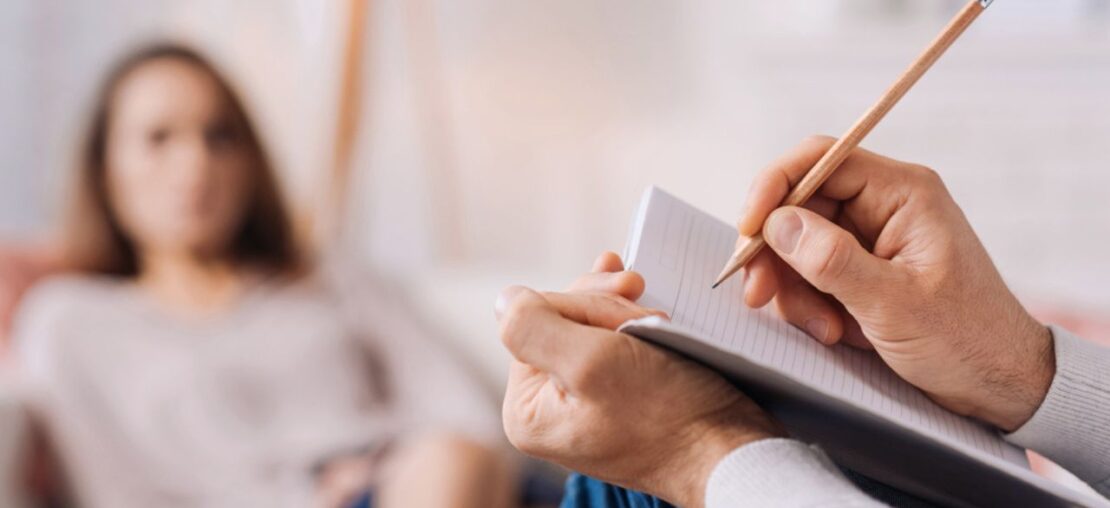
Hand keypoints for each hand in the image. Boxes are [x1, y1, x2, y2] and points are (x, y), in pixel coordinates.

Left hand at [496, 253, 782, 506]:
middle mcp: (548, 409)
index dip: (581, 303)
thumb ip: (533, 327)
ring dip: (622, 311)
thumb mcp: (591, 363)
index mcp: (526, 410)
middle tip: (642, 297)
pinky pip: (612, 344)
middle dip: (603, 306)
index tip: (626, 303)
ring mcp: (582, 403)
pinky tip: (646, 310)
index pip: (534, 321)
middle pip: (559, 321)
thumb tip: (503, 299)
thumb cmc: (669, 415)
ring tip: (657, 317)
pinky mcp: (616, 396)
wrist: (730, 450)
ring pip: (588, 327)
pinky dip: (631, 323)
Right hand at [737, 136, 1052, 431]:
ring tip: (822, 329)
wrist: (1000, 385)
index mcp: (903, 193)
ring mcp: (871, 238)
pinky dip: (807, 302)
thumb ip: (832, 260)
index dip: (773, 187)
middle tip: (758, 295)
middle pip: (800, 204)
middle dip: (775, 252)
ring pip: (798, 243)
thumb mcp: (893, 304)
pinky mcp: (862, 270)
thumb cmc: (966, 340)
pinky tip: (832, 331)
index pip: (820, 160)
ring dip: (794, 288)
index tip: (747, 230)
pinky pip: (811, 272)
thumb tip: (777, 224)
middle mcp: (884, 206)